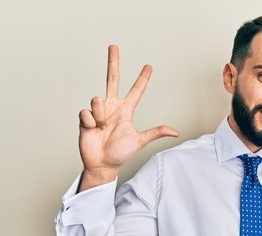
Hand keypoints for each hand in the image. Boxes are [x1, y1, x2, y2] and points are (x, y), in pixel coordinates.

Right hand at [78, 45, 178, 190]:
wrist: (102, 164)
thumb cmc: (121, 154)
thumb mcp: (140, 141)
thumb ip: (156, 133)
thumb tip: (176, 132)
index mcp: (126, 111)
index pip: (136, 91)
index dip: (142, 79)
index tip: (149, 66)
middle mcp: (112, 107)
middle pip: (112, 79)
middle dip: (113, 62)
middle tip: (114, 46)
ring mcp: (98, 111)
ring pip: (97, 100)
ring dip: (101, 115)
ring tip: (103, 128)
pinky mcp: (85, 117)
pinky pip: (86, 111)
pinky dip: (91, 122)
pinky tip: (93, 130)